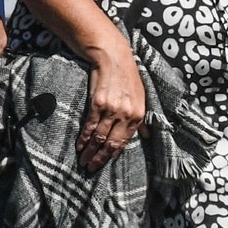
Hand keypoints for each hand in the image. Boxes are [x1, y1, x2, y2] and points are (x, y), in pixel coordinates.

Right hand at [78, 41, 144, 172]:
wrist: (113, 58)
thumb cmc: (128, 78)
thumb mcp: (141, 98)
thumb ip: (142, 120)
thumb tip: (148, 136)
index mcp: (139, 115)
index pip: (125, 141)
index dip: (114, 155)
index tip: (105, 165)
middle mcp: (126, 114)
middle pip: (111, 142)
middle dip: (100, 158)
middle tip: (91, 169)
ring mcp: (112, 109)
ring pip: (99, 136)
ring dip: (90, 152)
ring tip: (83, 161)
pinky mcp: (98, 104)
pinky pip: (90, 125)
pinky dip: (84, 138)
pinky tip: (79, 146)